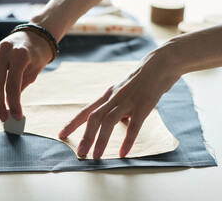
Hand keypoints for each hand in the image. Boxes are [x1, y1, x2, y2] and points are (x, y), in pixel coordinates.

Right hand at [0, 31, 52, 121]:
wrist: (35, 34)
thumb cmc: (38, 54)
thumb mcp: (34, 70)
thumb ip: (21, 86)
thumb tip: (10, 106)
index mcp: (20, 55)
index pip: (13, 85)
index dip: (14, 103)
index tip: (17, 116)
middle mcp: (4, 52)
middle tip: (4, 118)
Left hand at [58, 51, 179, 158]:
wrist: (159, 65)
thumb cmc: (140, 81)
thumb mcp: (122, 92)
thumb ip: (116, 107)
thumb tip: (114, 123)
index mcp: (107, 95)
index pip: (86, 111)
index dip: (73, 123)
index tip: (61, 134)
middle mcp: (114, 98)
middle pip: (94, 118)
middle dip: (85, 136)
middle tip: (79, 153)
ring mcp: (128, 101)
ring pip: (109, 121)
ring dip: (101, 140)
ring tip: (96, 156)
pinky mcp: (143, 105)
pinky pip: (134, 125)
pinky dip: (128, 140)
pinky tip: (123, 153)